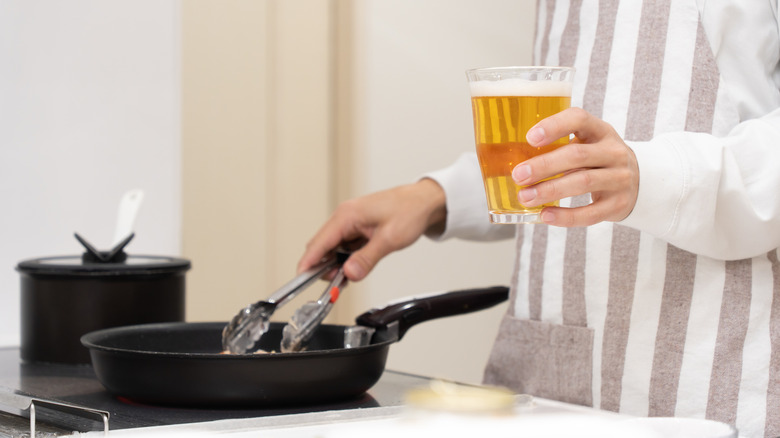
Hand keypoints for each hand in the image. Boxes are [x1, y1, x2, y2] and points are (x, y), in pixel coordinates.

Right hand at [297, 179, 446, 280]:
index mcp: (347, 216)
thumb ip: (367, 259)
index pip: (319, 243)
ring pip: (334, 248)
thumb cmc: (409, 211)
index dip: (308, 263)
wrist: (425, 202)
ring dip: (338, 264)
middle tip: (337, 284)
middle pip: (323, 247)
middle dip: (325, 267)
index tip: (301, 279)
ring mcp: (351, 223)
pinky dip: (348, 259)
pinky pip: (346, 247)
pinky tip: (358, 266)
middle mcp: (345, 217)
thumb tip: (349, 273)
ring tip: (351, 275)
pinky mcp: (359, 228)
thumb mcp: (389, 239)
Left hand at [512, 107, 638, 226]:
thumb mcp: (587, 144)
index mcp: (600, 131)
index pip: (579, 119)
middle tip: (518, 175)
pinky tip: (545, 215)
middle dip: (544, 166)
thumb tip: (511, 161)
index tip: (529, 138)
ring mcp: (619, 178)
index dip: (554, 126)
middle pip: (577, 155)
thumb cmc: (597, 160)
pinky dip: (566, 216)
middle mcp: (614, 152)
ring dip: (550, 190)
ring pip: (583, 182)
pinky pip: (590, 213)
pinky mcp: (618, 205)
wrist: (639, 183)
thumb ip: (559, 147)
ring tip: (525, 197)